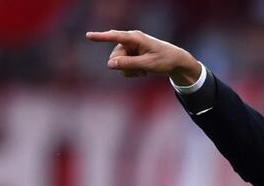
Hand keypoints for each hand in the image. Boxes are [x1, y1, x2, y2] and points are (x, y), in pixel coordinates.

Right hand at [85, 30, 200, 84]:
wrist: (175, 61)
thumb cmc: (164, 60)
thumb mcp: (147, 64)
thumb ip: (129, 64)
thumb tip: (110, 64)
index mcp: (135, 38)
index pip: (115, 36)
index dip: (101, 37)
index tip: (88, 35)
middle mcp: (130, 40)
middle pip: (115, 56)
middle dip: (124, 67)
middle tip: (140, 72)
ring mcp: (130, 47)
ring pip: (118, 63)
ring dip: (129, 70)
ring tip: (143, 71)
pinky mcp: (131, 54)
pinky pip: (123, 65)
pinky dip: (131, 71)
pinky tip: (142, 71)